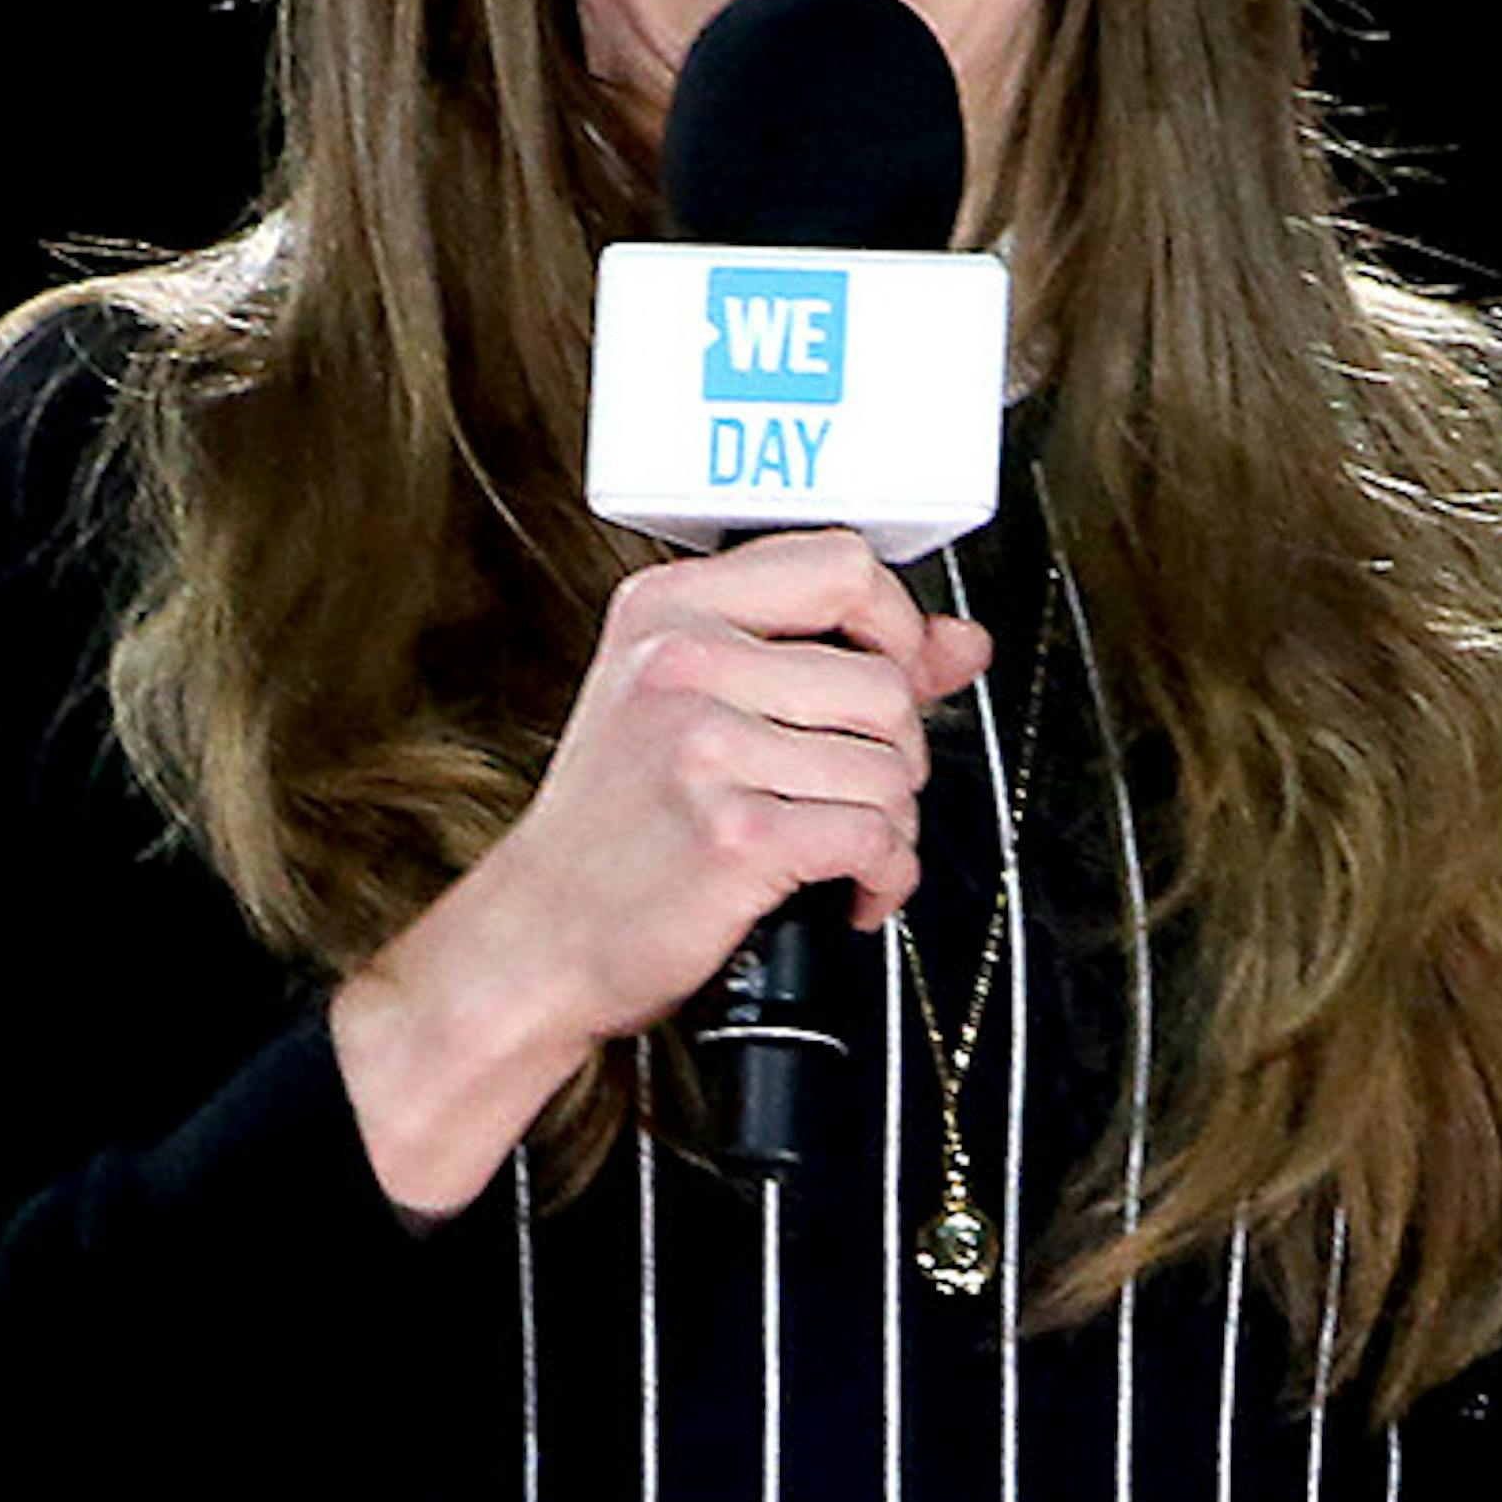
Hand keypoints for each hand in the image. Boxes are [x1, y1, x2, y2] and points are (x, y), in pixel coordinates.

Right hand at [500, 528, 990, 1032]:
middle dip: (897, 755)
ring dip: (892, 826)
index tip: (894, 676)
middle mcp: (681, 661)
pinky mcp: (733, 835)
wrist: (539, 936)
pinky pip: (875, 838)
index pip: (844, 566)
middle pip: (886, 682)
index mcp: (670, 606)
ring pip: (891, 769)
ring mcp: (703, 746)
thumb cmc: (619, 822)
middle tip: (850, 793)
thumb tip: (961, 642)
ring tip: (837, 844)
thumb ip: (832, 655)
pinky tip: (843, 889)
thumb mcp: (698, 702)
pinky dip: (884, 877)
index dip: (897, 628)